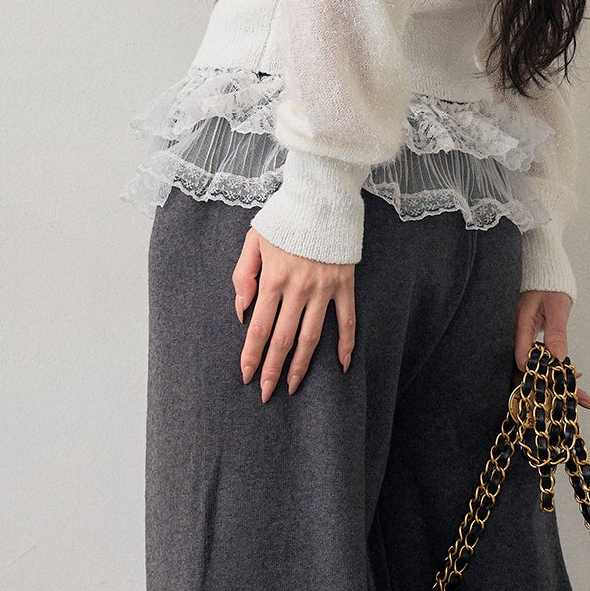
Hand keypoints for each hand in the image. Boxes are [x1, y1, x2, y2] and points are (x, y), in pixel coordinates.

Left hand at [232, 227, 355, 401]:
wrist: (321, 197)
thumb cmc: (284, 219)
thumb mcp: (254, 240)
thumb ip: (243, 275)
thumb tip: (241, 311)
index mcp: (273, 279)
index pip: (259, 328)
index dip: (252, 355)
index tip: (246, 376)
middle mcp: (298, 289)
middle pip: (283, 339)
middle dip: (273, 370)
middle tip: (266, 393)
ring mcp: (324, 289)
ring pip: (312, 337)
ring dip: (302, 365)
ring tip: (294, 386)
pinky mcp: (345, 285)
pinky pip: (347, 321)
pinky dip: (345, 345)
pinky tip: (340, 366)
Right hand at [514, 289, 589, 411]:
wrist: (542, 276)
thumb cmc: (548, 286)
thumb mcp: (556, 306)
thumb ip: (556, 332)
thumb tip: (558, 358)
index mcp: (520, 329)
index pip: (524, 361)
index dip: (541, 379)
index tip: (561, 390)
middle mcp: (518, 340)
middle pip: (530, 373)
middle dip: (554, 390)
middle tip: (584, 401)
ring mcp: (523, 344)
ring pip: (537, 372)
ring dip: (559, 385)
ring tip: (586, 399)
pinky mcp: (530, 345)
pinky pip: (540, 364)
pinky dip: (556, 373)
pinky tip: (575, 382)